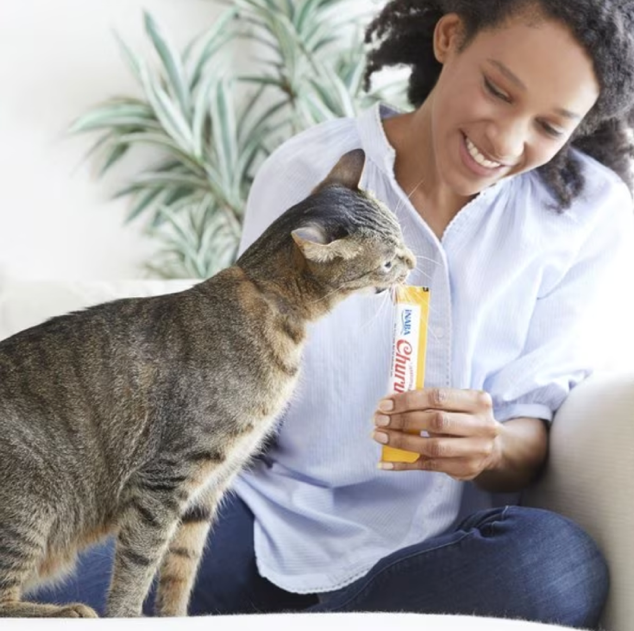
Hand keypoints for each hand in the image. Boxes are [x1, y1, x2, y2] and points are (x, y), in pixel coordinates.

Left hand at [372, 387, 502, 480]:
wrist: (493, 447)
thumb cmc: (465, 418)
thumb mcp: (458, 403)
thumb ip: (432, 401)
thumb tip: (391, 402)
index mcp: (478, 401)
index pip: (437, 397)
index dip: (408, 400)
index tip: (385, 404)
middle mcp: (481, 425)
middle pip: (435, 421)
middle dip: (402, 420)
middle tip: (378, 420)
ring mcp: (475, 449)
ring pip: (431, 446)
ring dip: (400, 441)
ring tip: (379, 436)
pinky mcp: (465, 468)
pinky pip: (428, 466)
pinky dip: (403, 464)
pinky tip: (384, 462)